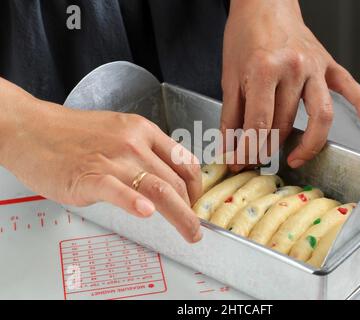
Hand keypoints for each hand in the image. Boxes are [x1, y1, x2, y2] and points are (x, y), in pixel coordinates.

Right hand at [0, 85, 201, 242]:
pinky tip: (146, 212)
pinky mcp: (89, 176)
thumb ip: (142, 151)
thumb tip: (163, 176)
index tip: (195, 201)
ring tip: (190, 232)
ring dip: (180, 214)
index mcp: (143, 131)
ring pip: (157, 187)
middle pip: (175, 179)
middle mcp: (133, 143)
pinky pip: (117, 190)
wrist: (32, 128)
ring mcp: (112, 159)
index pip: (183, 161)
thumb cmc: (72, 134)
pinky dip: (134, 202)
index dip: (196, 186)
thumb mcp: (118, 130)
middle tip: (194, 227)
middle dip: (190, 208)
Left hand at [221, 0, 359, 169]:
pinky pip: (349, 86)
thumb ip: (231, 115)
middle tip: (257, 160)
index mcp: (265, 70)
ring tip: (296, 159)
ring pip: (320, 116)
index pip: (259, 124)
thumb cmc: (245, 36)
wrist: (264, 3)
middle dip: (269, 148)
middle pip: (286, 124)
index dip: (247, 149)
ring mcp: (315, 67)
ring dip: (309, 144)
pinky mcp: (329, 64)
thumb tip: (229, 147)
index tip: (240, 161)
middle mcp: (294, 69)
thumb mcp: (230, 76)